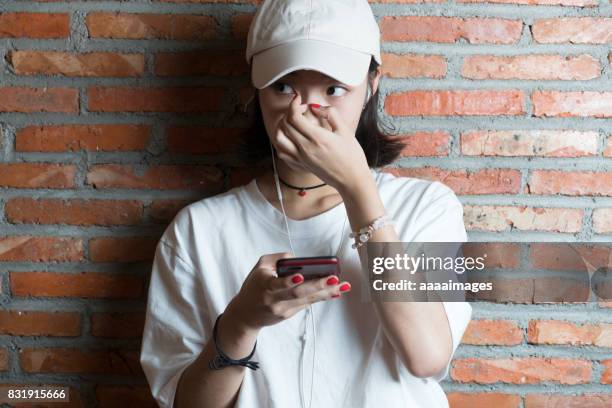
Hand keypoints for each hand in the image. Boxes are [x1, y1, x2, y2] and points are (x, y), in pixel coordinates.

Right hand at [225, 252, 351, 331]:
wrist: (245, 315)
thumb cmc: (254, 286)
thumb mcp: (259, 267)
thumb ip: (277, 259)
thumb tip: (297, 258)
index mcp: (265, 286)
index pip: (277, 284)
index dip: (289, 281)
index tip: (300, 276)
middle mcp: (275, 300)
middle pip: (298, 293)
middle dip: (317, 286)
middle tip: (333, 279)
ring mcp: (283, 309)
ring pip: (307, 300)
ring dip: (327, 292)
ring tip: (343, 286)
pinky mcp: (290, 314)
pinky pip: (308, 303)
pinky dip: (322, 297)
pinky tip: (336, 292)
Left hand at [273, 93, 370, 191]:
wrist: (351, 179)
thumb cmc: (352, 156)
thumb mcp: (345, 131)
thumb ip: (330, 114)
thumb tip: (316, 108)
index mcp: (317, 137)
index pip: (294, 116)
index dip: (293, 104)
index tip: (299, 99)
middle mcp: (305, 148)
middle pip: (284, 125)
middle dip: (289, 112)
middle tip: (299, 110)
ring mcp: (300, 158)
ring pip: (279, 139)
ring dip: (281, 127)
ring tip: (291, 122)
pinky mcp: (300, 165)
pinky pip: (282, 153)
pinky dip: (281, 143)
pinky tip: (290, 138)